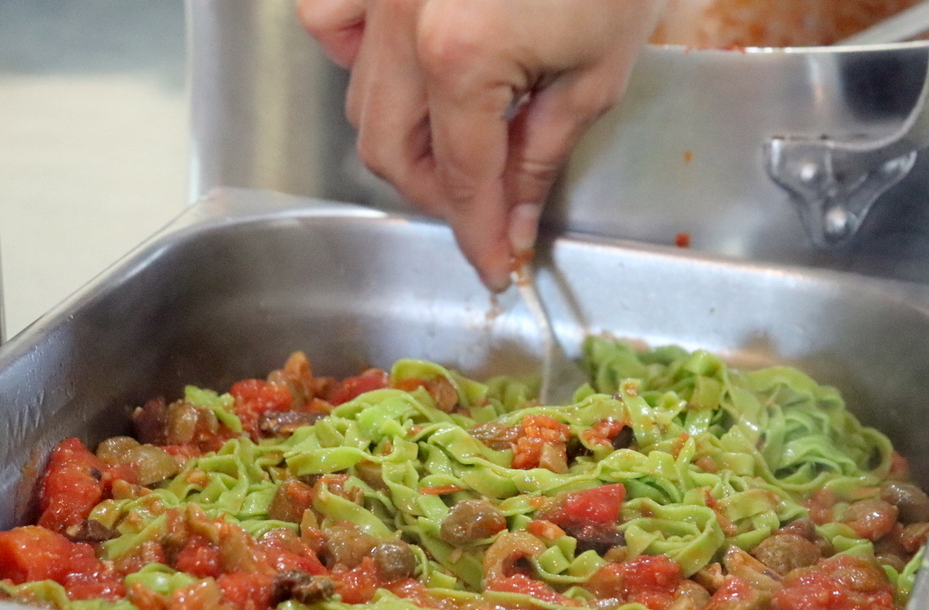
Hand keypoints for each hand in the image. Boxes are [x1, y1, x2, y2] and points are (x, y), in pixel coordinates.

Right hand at [297, 0, 666, 290]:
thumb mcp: (596, 72)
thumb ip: (541, 154)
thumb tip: (514, 222)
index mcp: (462, 56)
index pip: (462, 178)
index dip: (480, 233)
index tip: (495, 265)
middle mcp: (403, 21)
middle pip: (393, 151)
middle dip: (439, 197)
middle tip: (486, 212)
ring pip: (358, 98)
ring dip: (404, 141)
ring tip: (456, 149)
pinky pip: (331, 22)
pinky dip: (357, 60)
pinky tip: (400, 70)